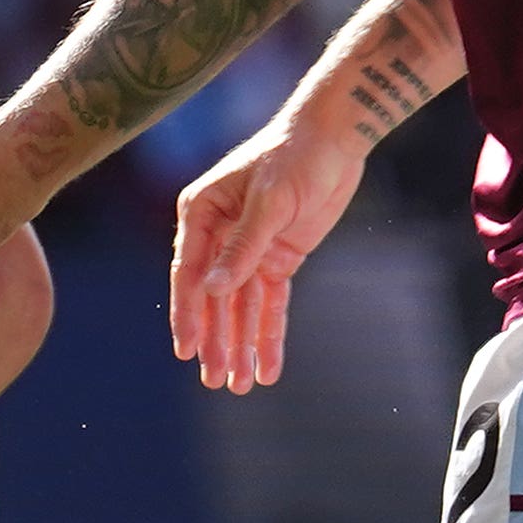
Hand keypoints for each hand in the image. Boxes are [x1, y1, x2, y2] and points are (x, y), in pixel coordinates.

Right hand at [167, 112, 370, 394]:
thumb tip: (212, 289)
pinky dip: (268, 333)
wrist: (336, 137)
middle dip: (216, 340)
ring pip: (240, 307)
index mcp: (201, 214)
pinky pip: (270, 302)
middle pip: (214, 298)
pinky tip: (266, 367)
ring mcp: (249, 248)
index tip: (186, 350)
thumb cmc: (294, 155)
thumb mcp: (271, 201)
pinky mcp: (278, 257)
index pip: (189, 273)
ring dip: (239, 344)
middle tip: (215, 381)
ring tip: (237, 385)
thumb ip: (243, 247)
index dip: (187, 313)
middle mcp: (218, 234)